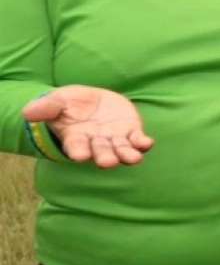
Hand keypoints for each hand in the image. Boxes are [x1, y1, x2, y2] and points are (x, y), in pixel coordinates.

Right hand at [22, 86, 153, 167]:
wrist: (90, 101)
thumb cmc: (69, 105)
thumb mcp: (57, 102)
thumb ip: (46, 108)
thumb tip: (28, 112)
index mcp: (76, 138)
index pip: (76, 147)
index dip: (78, 151)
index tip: (80, 156)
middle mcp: (96, 142)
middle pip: (101, 152)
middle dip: (104, 157)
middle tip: (107, 162)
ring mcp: (114, 138)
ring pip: (122, 150)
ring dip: (127, 155)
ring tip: (134, 158)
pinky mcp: (131, 131)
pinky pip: (138, 140)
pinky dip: (143, 143)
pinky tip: (147, 143)